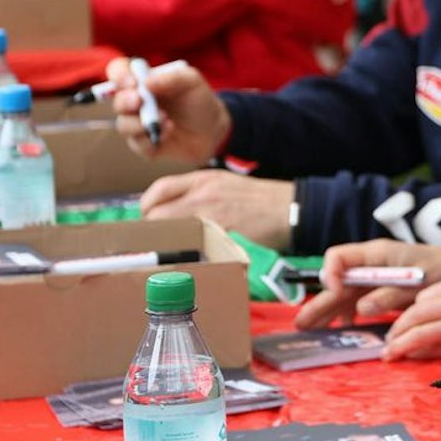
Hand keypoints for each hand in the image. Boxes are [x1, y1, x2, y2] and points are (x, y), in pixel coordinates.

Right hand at [106, 58, 229, 160]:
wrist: (213, 130)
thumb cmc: (199, 101)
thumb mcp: (192, 82)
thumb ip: (172, 78)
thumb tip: (146, 83)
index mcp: (142, 81)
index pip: (118, 71)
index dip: (119, 75)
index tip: (133, 83)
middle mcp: (135, 102)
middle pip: (116, 101)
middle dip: (125, 102)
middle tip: (140, 102)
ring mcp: (137, 124)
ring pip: (123, 125)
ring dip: (141, 123)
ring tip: (167, 120)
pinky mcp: (144, 145)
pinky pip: (137, 144)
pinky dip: (151, 139)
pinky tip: (169, 132)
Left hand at [140, 170, 290, 247]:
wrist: (292, 209)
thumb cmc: (263, 201)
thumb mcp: (227, 184)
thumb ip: (200, 193)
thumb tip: (175, 211)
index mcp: (203, 179)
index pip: (158, 190)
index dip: (148, 208)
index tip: (150, 221)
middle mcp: (202, 194)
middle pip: (157, 213)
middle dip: (152, 231)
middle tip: (158, 242)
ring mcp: (211, 215)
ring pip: (169, 232)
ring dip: (165, 245)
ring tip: (171, 254)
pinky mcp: (222, 236)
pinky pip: (191, 247)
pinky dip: (185, 256)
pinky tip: (190, 261)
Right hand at [294, 240, 440, 329]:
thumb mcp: (418, 281)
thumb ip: (389, 294)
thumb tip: (361, 309)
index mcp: (376, 254)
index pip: (339, 257)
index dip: (332, 274)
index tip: (337, 292)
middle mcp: (369, 266)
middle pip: (336, 282)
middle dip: (319, 303)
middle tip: (301, 325)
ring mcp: (373, 279)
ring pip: (344, 295)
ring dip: (329, 313)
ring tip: (315, 332)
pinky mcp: (380, 292)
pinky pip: (357, 303)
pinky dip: (349, 316)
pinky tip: (344, 329)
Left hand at [382, 274, 440, 361]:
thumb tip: (413, 319)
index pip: (420, 297)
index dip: (406, 313)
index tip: (398, 324)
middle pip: (414, 314)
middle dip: (396, 330)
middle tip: (387, 342)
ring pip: (419, 334)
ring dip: (400, 346)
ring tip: (391, 353)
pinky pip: (434, 350)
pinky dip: (418, 355)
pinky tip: (411, 358)